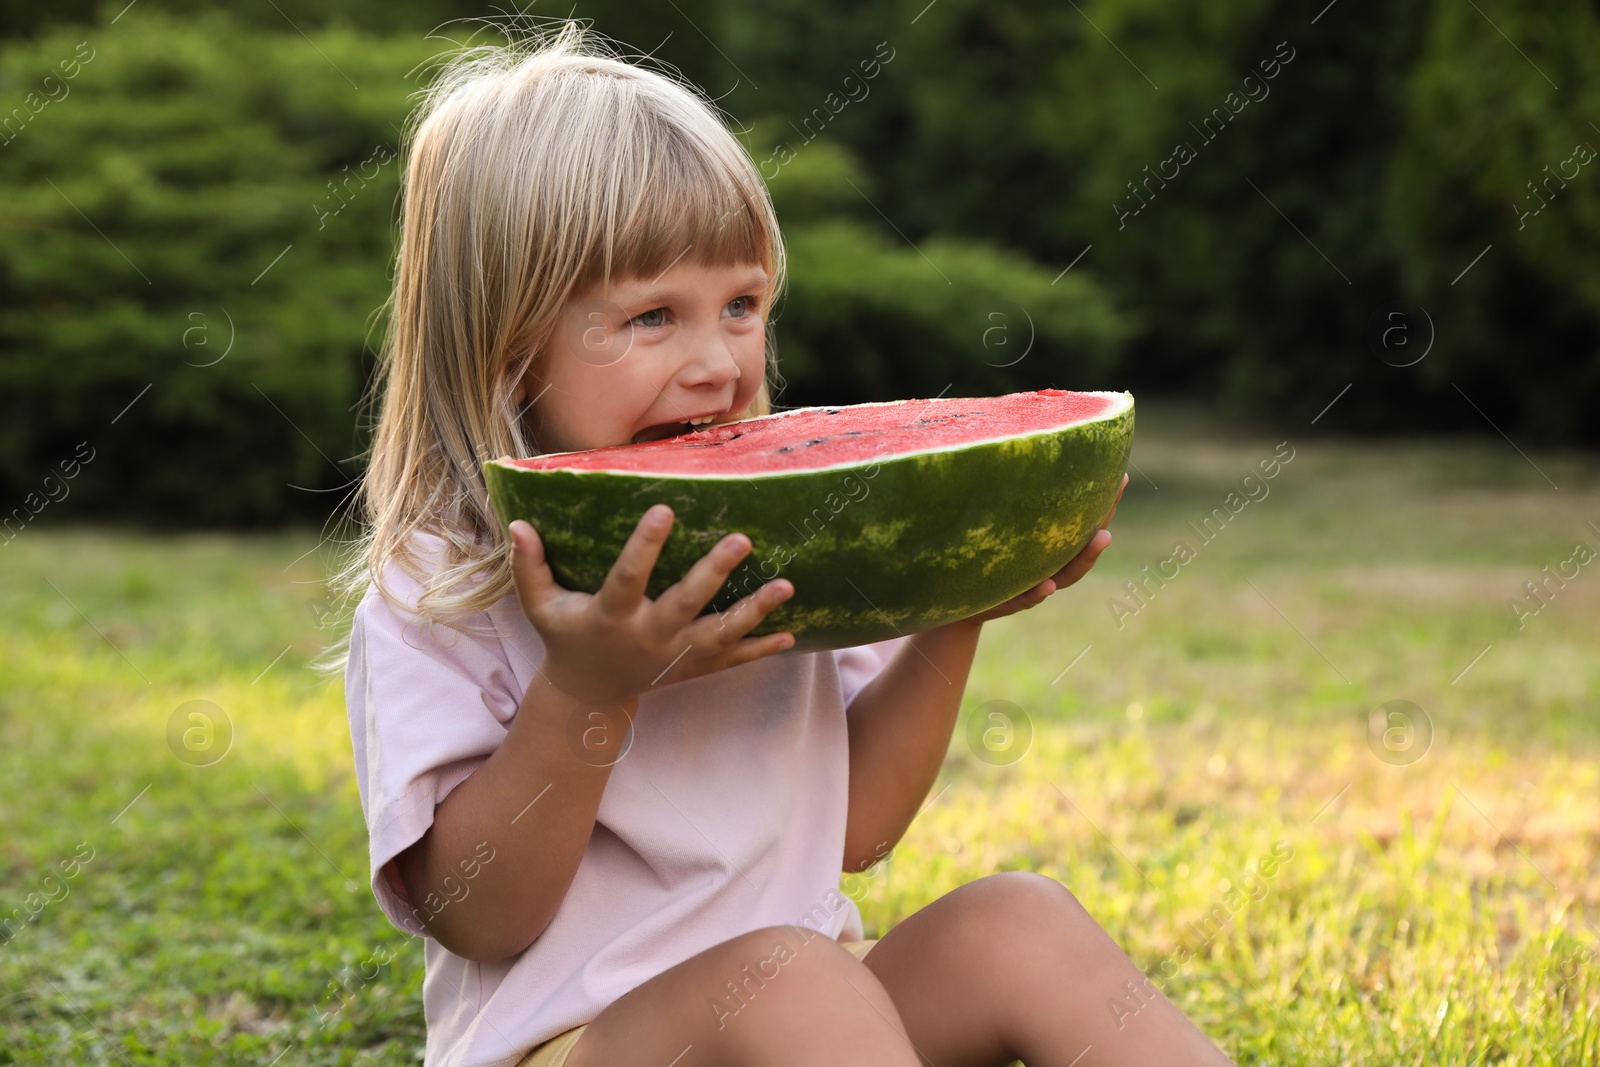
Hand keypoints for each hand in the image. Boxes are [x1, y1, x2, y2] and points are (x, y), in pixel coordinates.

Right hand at [507, 505, 794, 701]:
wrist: (590, 695)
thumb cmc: (566, 637)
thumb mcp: (541, 606)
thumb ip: (529, 567)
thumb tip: (518, 523)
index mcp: (611, 617)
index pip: (628, 578)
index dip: (645, 545)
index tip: (665, 509)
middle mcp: (648, 637)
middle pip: (686, 604)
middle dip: (714, 573)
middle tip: (742, 539)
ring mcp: (675, 656)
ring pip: (720, 634)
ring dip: (754, 612)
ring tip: (786, 587)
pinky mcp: (694, 669)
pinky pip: (732, 660)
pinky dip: (761, 649)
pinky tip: (791, 634)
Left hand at [954, 472, 1127, 627]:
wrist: (959, 601)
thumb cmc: (982, 557)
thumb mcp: (997, 526)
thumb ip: (1011, 503)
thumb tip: (1013, 450)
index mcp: (1052, 545)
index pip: (1085, 521)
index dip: (1106, 502)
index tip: (1122, 476)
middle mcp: (1051, 565)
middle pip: (1085, 545)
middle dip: (1104, 522)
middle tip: (1120, 495)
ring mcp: (1034, 584)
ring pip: (1068, 574)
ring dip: (1086, 557)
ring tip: (1103, 538)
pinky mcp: (1010, 601)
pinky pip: (1027, 598)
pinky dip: (1038, 593)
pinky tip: (1048, 586)